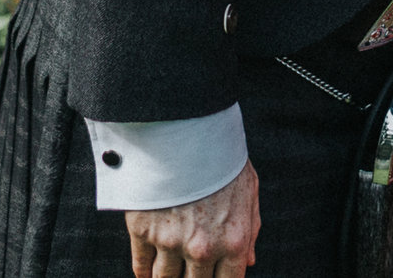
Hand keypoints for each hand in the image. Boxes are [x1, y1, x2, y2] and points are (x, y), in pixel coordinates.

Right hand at [125, 160, 259, 277]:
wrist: (184, 128)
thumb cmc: (221, 157)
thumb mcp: (248, 189)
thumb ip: (251, 230)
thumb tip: (248, 262)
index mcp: (233, 241)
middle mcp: (203, 248)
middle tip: (189, 272)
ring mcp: (171, 241)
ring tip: (170, 274)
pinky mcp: (143, 231)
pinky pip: (141, 266)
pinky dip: (143, 274)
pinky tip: (147, 274)